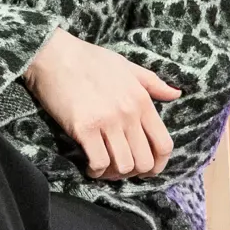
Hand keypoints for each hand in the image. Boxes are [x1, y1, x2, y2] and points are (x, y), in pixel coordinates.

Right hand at [26, 27, 181, 179]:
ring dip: (114, 174)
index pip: (164, 144)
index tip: (148, 169)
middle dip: (135, 173)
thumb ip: (153, 83)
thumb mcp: (127, 66)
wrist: (53, 55)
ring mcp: (107, 122)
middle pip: (144, 161)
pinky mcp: (83, 128)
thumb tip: (176, 94)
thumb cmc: (88, 59)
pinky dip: (96, 171)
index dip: (159, 164)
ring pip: (123, 165)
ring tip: (104, 170)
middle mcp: (129, 114)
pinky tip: (90, 168)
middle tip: (121, 170)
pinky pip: (99, 161)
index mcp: (142, 101)